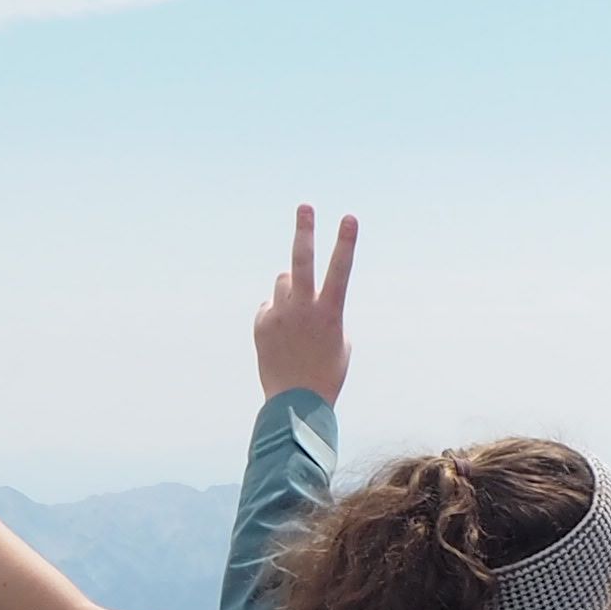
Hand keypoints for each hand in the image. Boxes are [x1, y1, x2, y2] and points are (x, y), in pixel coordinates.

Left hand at [254, 204, 355, 402]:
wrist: (295, 401)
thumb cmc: (327, 372)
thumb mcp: (339, 341)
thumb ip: (325, 310)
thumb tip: (304, 293)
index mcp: (330, 313)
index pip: (341, 270)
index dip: (346, 243)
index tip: (348, 218)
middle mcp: (303, 308)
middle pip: (302, 260)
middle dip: (305, 231)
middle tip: (305, 207)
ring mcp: (280, 314)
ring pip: (284, 282)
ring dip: (291, 288)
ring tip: (297, 315)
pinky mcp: (262, 322)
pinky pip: (270, 305)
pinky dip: (277, 314)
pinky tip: (283, 338)